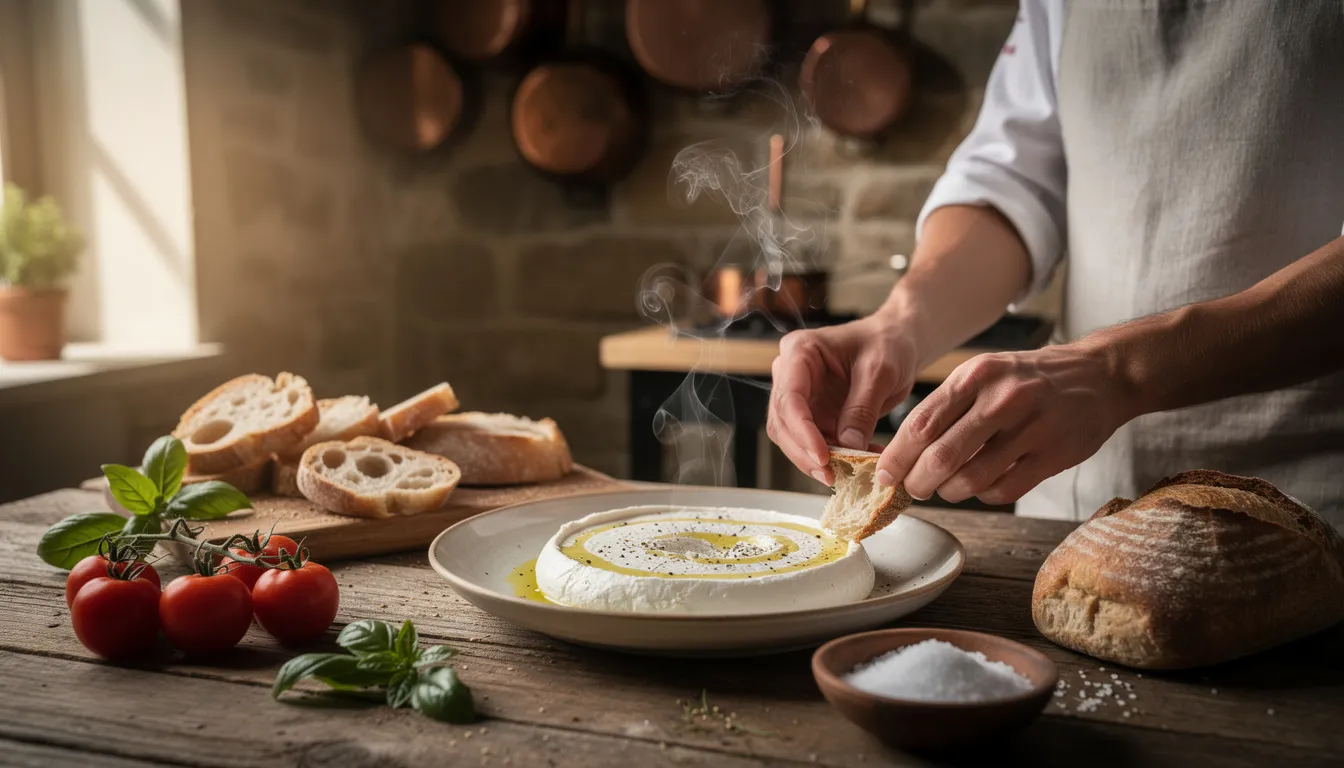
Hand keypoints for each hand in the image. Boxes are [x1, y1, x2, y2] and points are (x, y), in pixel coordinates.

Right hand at [767, 316, 919, 484]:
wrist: (898, 343)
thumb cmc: (888, 344)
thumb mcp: (880, 372)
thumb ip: (861, 409)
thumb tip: (848, 447)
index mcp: (800, 352)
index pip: (789, 397)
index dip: (802, 431)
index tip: (822, 456)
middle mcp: (790, 374)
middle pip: (783, 422)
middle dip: (804, 452)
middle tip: (830, 475)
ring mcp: (800, 396)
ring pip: (792, 438)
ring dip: (814, 460)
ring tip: (846, 473)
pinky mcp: (814, 415)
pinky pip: (813, 443)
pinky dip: (832, 458)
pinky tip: (858, 463)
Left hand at [877, 341, 1134, 503]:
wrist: (1100, 375)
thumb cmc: (1028, 378)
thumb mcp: (984, 373)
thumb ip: (946, 406)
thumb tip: (903, 450)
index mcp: (975, 376)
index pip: (921, 424)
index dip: (896, 456)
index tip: (884, 475)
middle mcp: (1002, 399)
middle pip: (941, 456)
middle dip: (918, 482)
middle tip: (913, 489)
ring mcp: (1031, 427)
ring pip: (971, 479)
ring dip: (950, 493)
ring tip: (947, 489)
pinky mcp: (1055, 454)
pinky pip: (1005, 490)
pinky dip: (985, 495)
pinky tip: (983, 486)